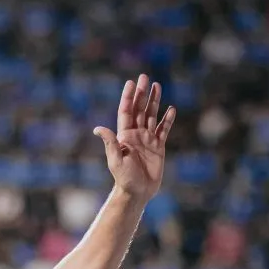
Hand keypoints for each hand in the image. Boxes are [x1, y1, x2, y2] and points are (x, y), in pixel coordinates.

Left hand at [94, 73, 175, 201]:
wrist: (137, 192)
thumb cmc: (124, 178)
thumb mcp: (115, 159)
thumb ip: (110, 142)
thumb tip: (98, 129)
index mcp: (124, 136)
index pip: (126, 112)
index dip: (128, 97)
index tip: (131, 83)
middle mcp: (136, 135)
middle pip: (139, 109)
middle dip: (142, 94)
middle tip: (145, 77)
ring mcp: (147, 139)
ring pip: (151, 116)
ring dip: (154, 101)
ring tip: (157, 86)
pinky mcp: (158, 147)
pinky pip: (164, 130)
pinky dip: (168, 120)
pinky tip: (171, 109)